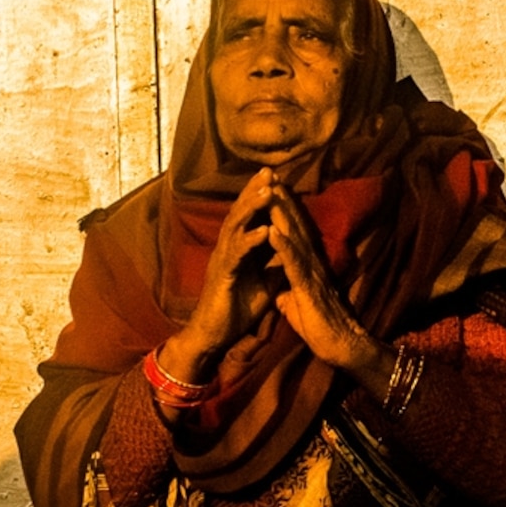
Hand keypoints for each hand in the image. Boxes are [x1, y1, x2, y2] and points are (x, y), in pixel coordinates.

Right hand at [155, 169, 281, 396]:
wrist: (214, 336)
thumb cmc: (236, 310)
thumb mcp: (263, 282)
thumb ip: (274, 264)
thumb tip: (291, 250)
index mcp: (238, 249)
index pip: (249, 216)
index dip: (261, 196)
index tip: (277, 177)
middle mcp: (227, 249)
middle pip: (240, 213)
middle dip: (254, 191)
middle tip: (269, 171)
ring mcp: (223, 260)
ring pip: (236, 227)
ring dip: (252, 209)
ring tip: (268, 191)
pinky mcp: (222, 276)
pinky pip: (236, 255)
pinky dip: (250, 242)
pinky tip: (263, 231)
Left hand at [263, 185, 396, 398]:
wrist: (339, 347)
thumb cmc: (320, 327)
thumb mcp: (297, 306)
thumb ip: (289, 294)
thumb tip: (279, 292)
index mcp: (307, 266)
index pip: (294, 232)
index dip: (283, 210)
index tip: (270, 188)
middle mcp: (311, 262)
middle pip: (295, 226)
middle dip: (282, 200)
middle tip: (270, 175)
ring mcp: (311, 272)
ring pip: (294, 237)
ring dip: (281, 214)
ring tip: (270, 191)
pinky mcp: (308, 287)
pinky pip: (293, 263)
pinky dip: (282, 245)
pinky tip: (272, 229)